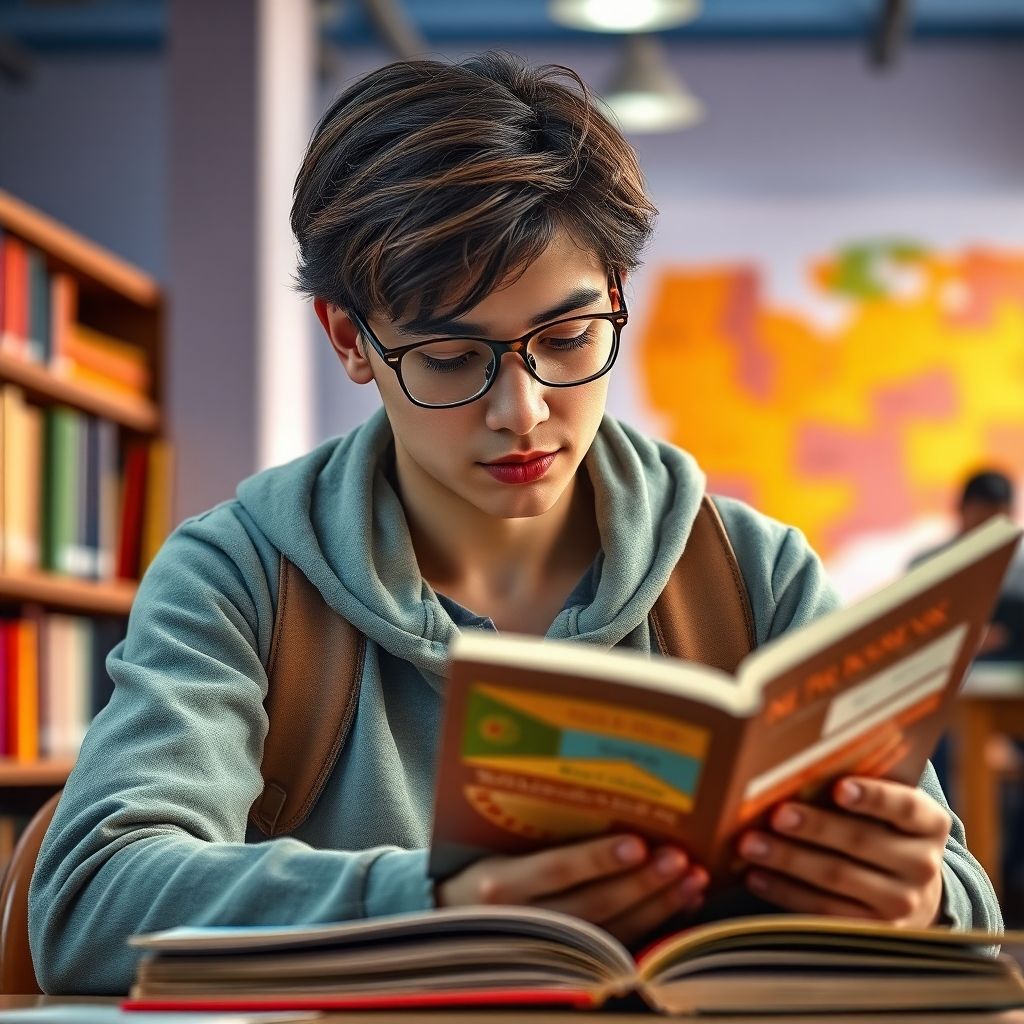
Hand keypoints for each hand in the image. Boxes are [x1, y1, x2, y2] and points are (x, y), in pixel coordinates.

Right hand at [436, 833, 708, 944]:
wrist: (445, 918)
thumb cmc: (477, 864)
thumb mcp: (492, 843)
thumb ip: (538, 828)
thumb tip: (602, 798)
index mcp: (500, 884)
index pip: (556, 871)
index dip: (599, 859)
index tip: (639, 843)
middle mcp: (521, 922)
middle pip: (592, 906)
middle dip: (642, 884)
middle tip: (681, 858)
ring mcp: (543, 951)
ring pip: (610, 932)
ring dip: (656, 905)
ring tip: (691, 879)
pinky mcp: (563, 965)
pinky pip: (615, 948)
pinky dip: (650, 925)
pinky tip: (678, 904)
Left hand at [738, 777, 950, 927]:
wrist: (911, 893)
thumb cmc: (882, 830)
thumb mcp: (887, 809)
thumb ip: (857, 787)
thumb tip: (797, 763)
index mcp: (930, 823)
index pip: (904, 806)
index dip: (872, 797)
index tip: (838, 788)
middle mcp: (923, 864)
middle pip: (862, 841)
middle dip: (814, 827)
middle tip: (776, 815)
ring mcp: (902, 904)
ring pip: (837, 878)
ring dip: (788, 860)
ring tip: (750, 844)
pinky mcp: (873, 932)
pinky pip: (823, 910)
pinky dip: (785, 892)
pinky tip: (756, 876)